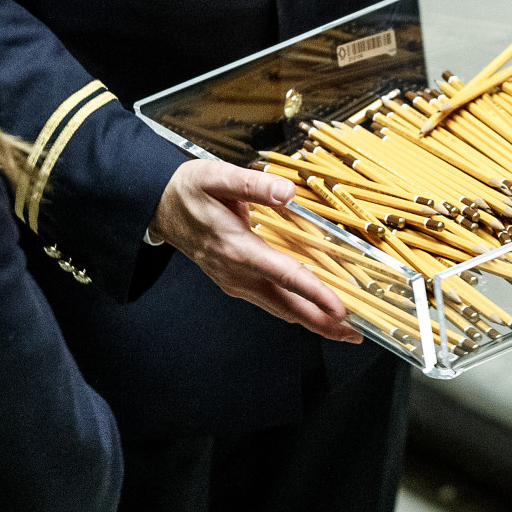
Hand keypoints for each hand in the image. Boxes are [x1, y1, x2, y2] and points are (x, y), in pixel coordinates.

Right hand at [148, 159, 361, 342]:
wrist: (158, 206)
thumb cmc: (189, 190)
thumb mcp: (218, 177)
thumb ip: (254, 184)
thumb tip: (288, 192)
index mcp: (236, 248)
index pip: (285, 276)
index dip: (315, 294)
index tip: (340, 310)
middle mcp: (236, 273)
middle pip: (286, 306)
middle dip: (322, 323)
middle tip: (354, 334)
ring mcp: (235, 282)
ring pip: (279, 308)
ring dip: (312, 321)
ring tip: (343, 329)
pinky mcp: (235, 283)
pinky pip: (270, 301)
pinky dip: (296, 309)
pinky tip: (314, 310)